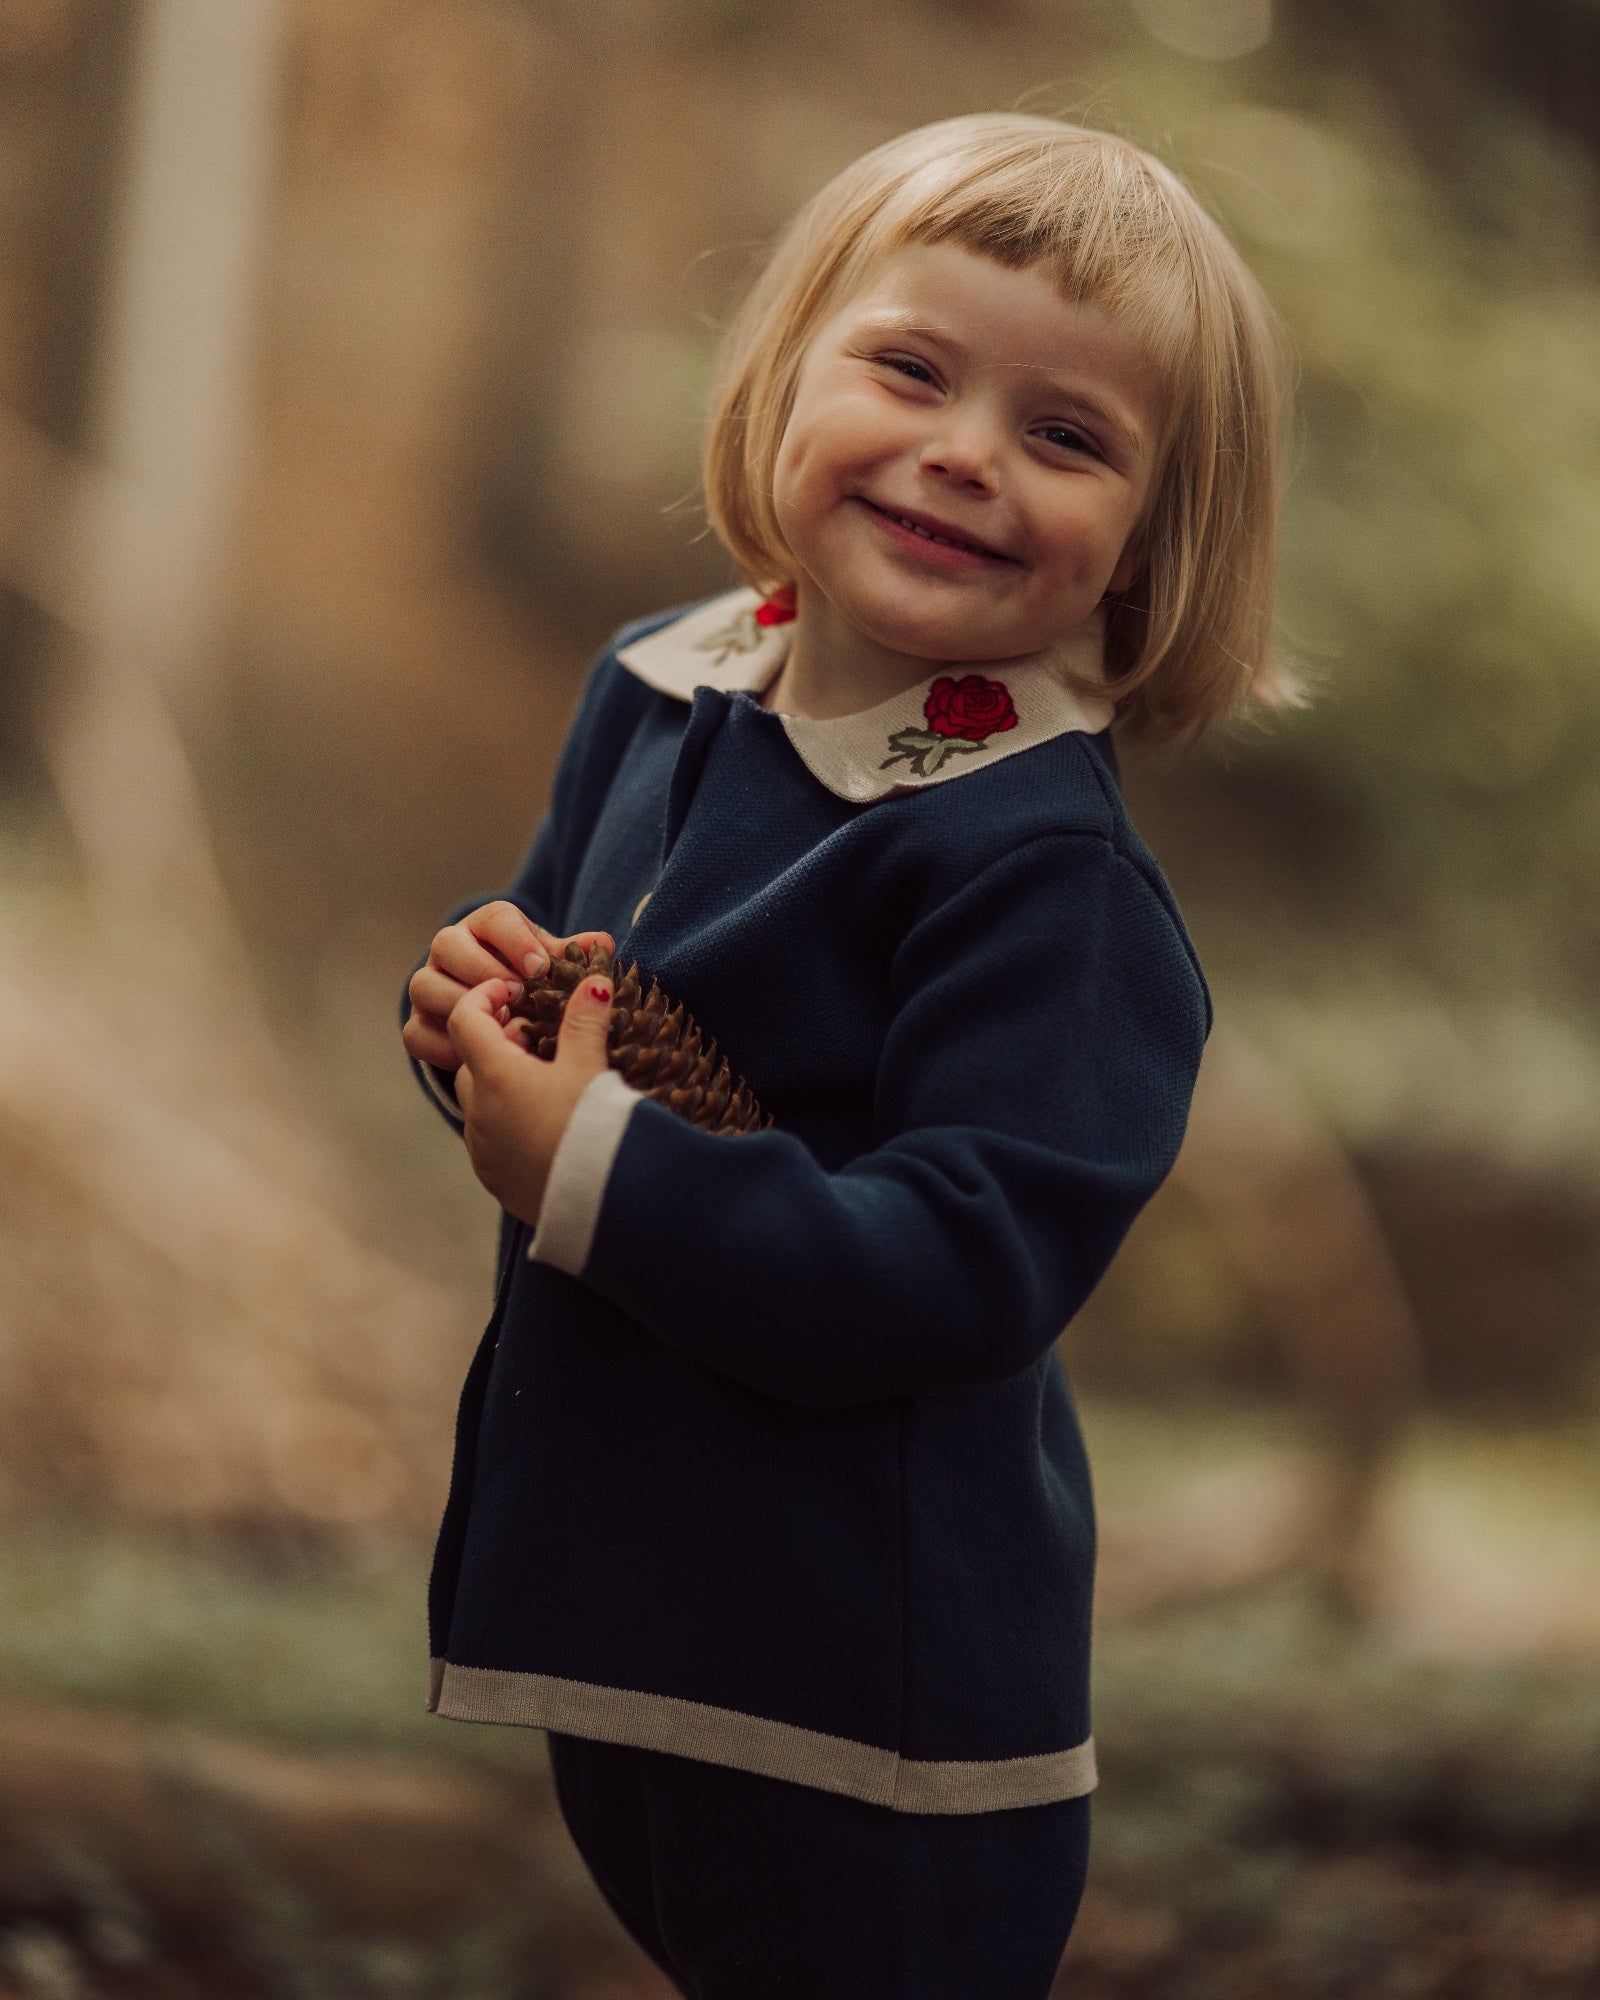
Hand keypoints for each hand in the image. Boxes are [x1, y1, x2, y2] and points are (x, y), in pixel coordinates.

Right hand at [403, 901, 615, 1072]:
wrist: (502, 1017)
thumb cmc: (531, 984)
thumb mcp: (552, 967)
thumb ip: (572, 956)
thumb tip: (602, 944)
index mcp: (486, 927)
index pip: (494, 918)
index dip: (515, 940)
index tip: (540, 967)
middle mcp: (450, 950)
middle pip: (447, 943)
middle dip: (482, 969)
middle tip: (517, 995)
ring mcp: (428, 987)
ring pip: (424, 985)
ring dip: (461, 1004)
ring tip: (497, 1023)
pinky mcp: (418, 1024)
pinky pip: (415, 1032)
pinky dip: (442, 1045)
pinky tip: (475, 1055)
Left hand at [445, 966, 616, 1228]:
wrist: (600, 1203)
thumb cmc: (592, 1128)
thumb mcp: (590, 1067)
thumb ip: (586, 1020)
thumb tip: (594, 981)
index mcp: (494, 1075)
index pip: (464, 1018)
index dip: (484, 997)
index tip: (513, 992)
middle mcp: (477, 1111)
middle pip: (470, 1060)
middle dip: (499, 1043)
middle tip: (540, 1039)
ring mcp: (482, 1148)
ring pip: (479, 1101)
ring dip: (502, 1084)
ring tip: (548, 1083)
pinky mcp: (494, 1178)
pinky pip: (490, 1138)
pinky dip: (508, 1121)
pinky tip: (546, 1125)